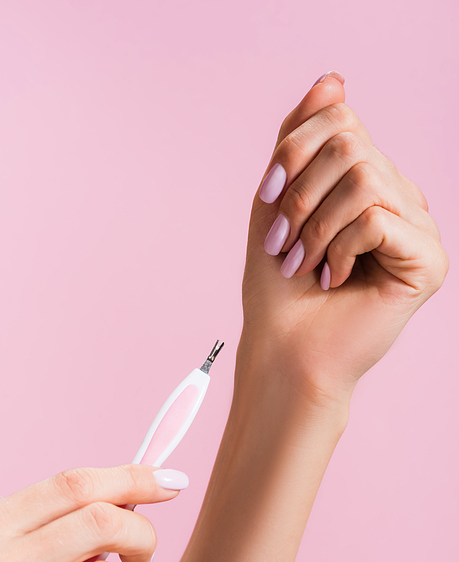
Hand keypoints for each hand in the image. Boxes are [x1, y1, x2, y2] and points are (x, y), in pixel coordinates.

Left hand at [240, 72, 448, 403]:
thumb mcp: (278, 196)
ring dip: (316, 225)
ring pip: (365, 178)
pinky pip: (378, 217)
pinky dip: (340, 247)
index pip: (342, 121)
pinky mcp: (428, 262)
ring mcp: (419, 230)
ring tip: (305, 264)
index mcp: (370, 183)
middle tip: (284, 242)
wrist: (282, 346)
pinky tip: (334, 279)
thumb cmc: (277, 283)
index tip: (270, 200)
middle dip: (302, 193)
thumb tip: (334, 78)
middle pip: (352, 144)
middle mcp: (401, 200)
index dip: (294, 153)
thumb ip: (303, 137)